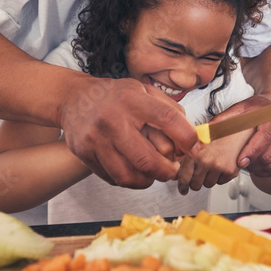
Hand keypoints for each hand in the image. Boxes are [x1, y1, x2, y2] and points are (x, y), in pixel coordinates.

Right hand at [59, 77, 200, 187]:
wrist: (74, 98)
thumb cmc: (115, 96)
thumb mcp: (143, 90)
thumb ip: (169, 110)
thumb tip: (192, 137)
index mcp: (132, 99)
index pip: (167, 119)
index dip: (187, 138)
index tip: (196, 149)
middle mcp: (112, 119)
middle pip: (147, 159)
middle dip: (167, 171)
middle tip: (173, 170)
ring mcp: (95, 139)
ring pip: (128, 175)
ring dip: (148, 180)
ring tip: (154, 174)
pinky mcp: (84, 153)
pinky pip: (112, 177)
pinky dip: (129, 180)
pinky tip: (134, 171)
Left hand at [176, 133, 245, 193]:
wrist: (236, 129)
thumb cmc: (217, 134)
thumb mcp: (197, 142)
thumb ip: (187, 156)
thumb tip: (177, 173)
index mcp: (194, 153)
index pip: (184, 177)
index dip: (183, 186)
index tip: (183, 190)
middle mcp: (205, 161)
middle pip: (196, 185)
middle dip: (196, 182)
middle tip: (199, 176)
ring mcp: (218, 167)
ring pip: (208, 184)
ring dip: (209, 179)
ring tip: (212, 166)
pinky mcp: (230, 171)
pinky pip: (221, 182)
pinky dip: (221, 177)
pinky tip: (221, 165)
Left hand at [215, 95, 270, 177]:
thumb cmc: (258, 107)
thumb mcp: (240, 108)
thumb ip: (224, 120)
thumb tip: (206, 133)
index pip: (265, 137)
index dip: (253, 151)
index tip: (241, 162)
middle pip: (270, 155)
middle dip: (253, 164)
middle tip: (242, 163)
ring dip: (260, 169)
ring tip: (250, 165)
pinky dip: (269, 171)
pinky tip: (260, 166)